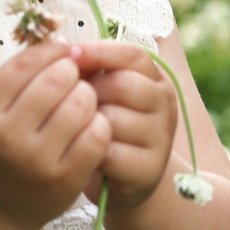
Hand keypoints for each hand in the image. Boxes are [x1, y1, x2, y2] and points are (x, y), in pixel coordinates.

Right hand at [0, 42, 109, 229]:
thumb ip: (19, 77)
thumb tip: (65, 42)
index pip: (25, 64)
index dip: (51, 51)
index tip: (63, 54)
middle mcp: (7, 136)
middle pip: (57, 80)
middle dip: (72, 74)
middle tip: (74, 81)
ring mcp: (37, 161)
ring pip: (82, 104)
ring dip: (89, 97)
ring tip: (82, 104)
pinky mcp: (64, 181)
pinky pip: (97, 136)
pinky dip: (99, 125)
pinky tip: (91, 127)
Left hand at [74, 39, 178, 208]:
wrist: (123, 180)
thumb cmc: (105, 128)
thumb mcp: (102, 95)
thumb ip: (89, 70)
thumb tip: (64, 49)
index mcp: (155, 79)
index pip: (133, 55)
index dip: (99, 51)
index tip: (70, 55)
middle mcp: (165, 105)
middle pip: (123, 85)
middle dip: (90, 93)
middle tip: (71, 104)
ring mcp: (161, 138)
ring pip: (113, 120)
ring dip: (86, 124)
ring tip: (76, 130)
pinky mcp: (148, 170)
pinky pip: (110, 153)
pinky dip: (89, 152)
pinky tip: (82, 153)